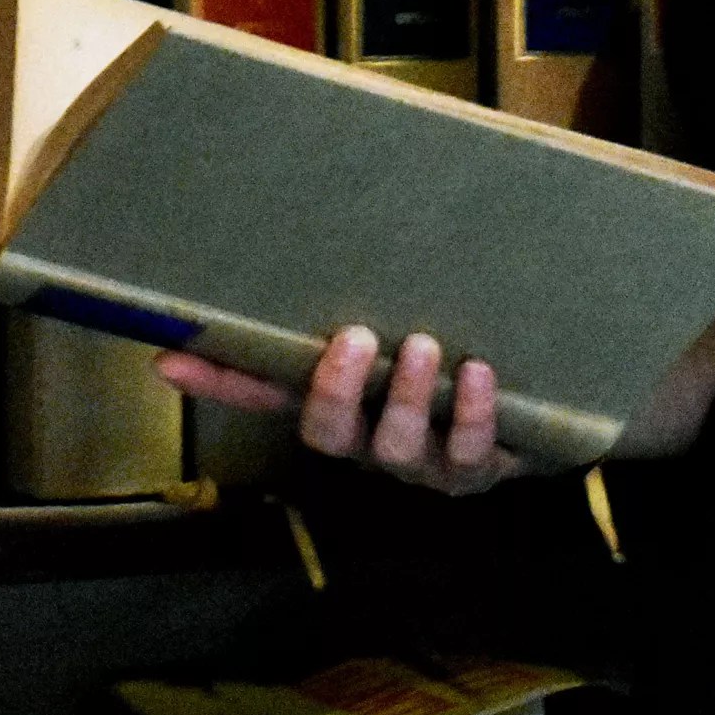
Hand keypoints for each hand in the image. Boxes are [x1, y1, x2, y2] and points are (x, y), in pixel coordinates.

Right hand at [156, 327, 524, 496]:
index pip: (266, 396)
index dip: (220, 383)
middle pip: (329, 437)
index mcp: (343, 405)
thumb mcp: (407, 328)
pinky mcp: (476, 469)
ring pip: (396, 448)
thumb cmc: (457, 359)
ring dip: (407, 396)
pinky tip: (479, 371)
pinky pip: (469, 453)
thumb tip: (301, 245)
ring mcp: (423, 462)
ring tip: (422, 345)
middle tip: (352, 337)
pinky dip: (473, 414)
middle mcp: (371, 440)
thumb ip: (357, 301)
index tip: (170, 358)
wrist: (543, 415)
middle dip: (334, 392)